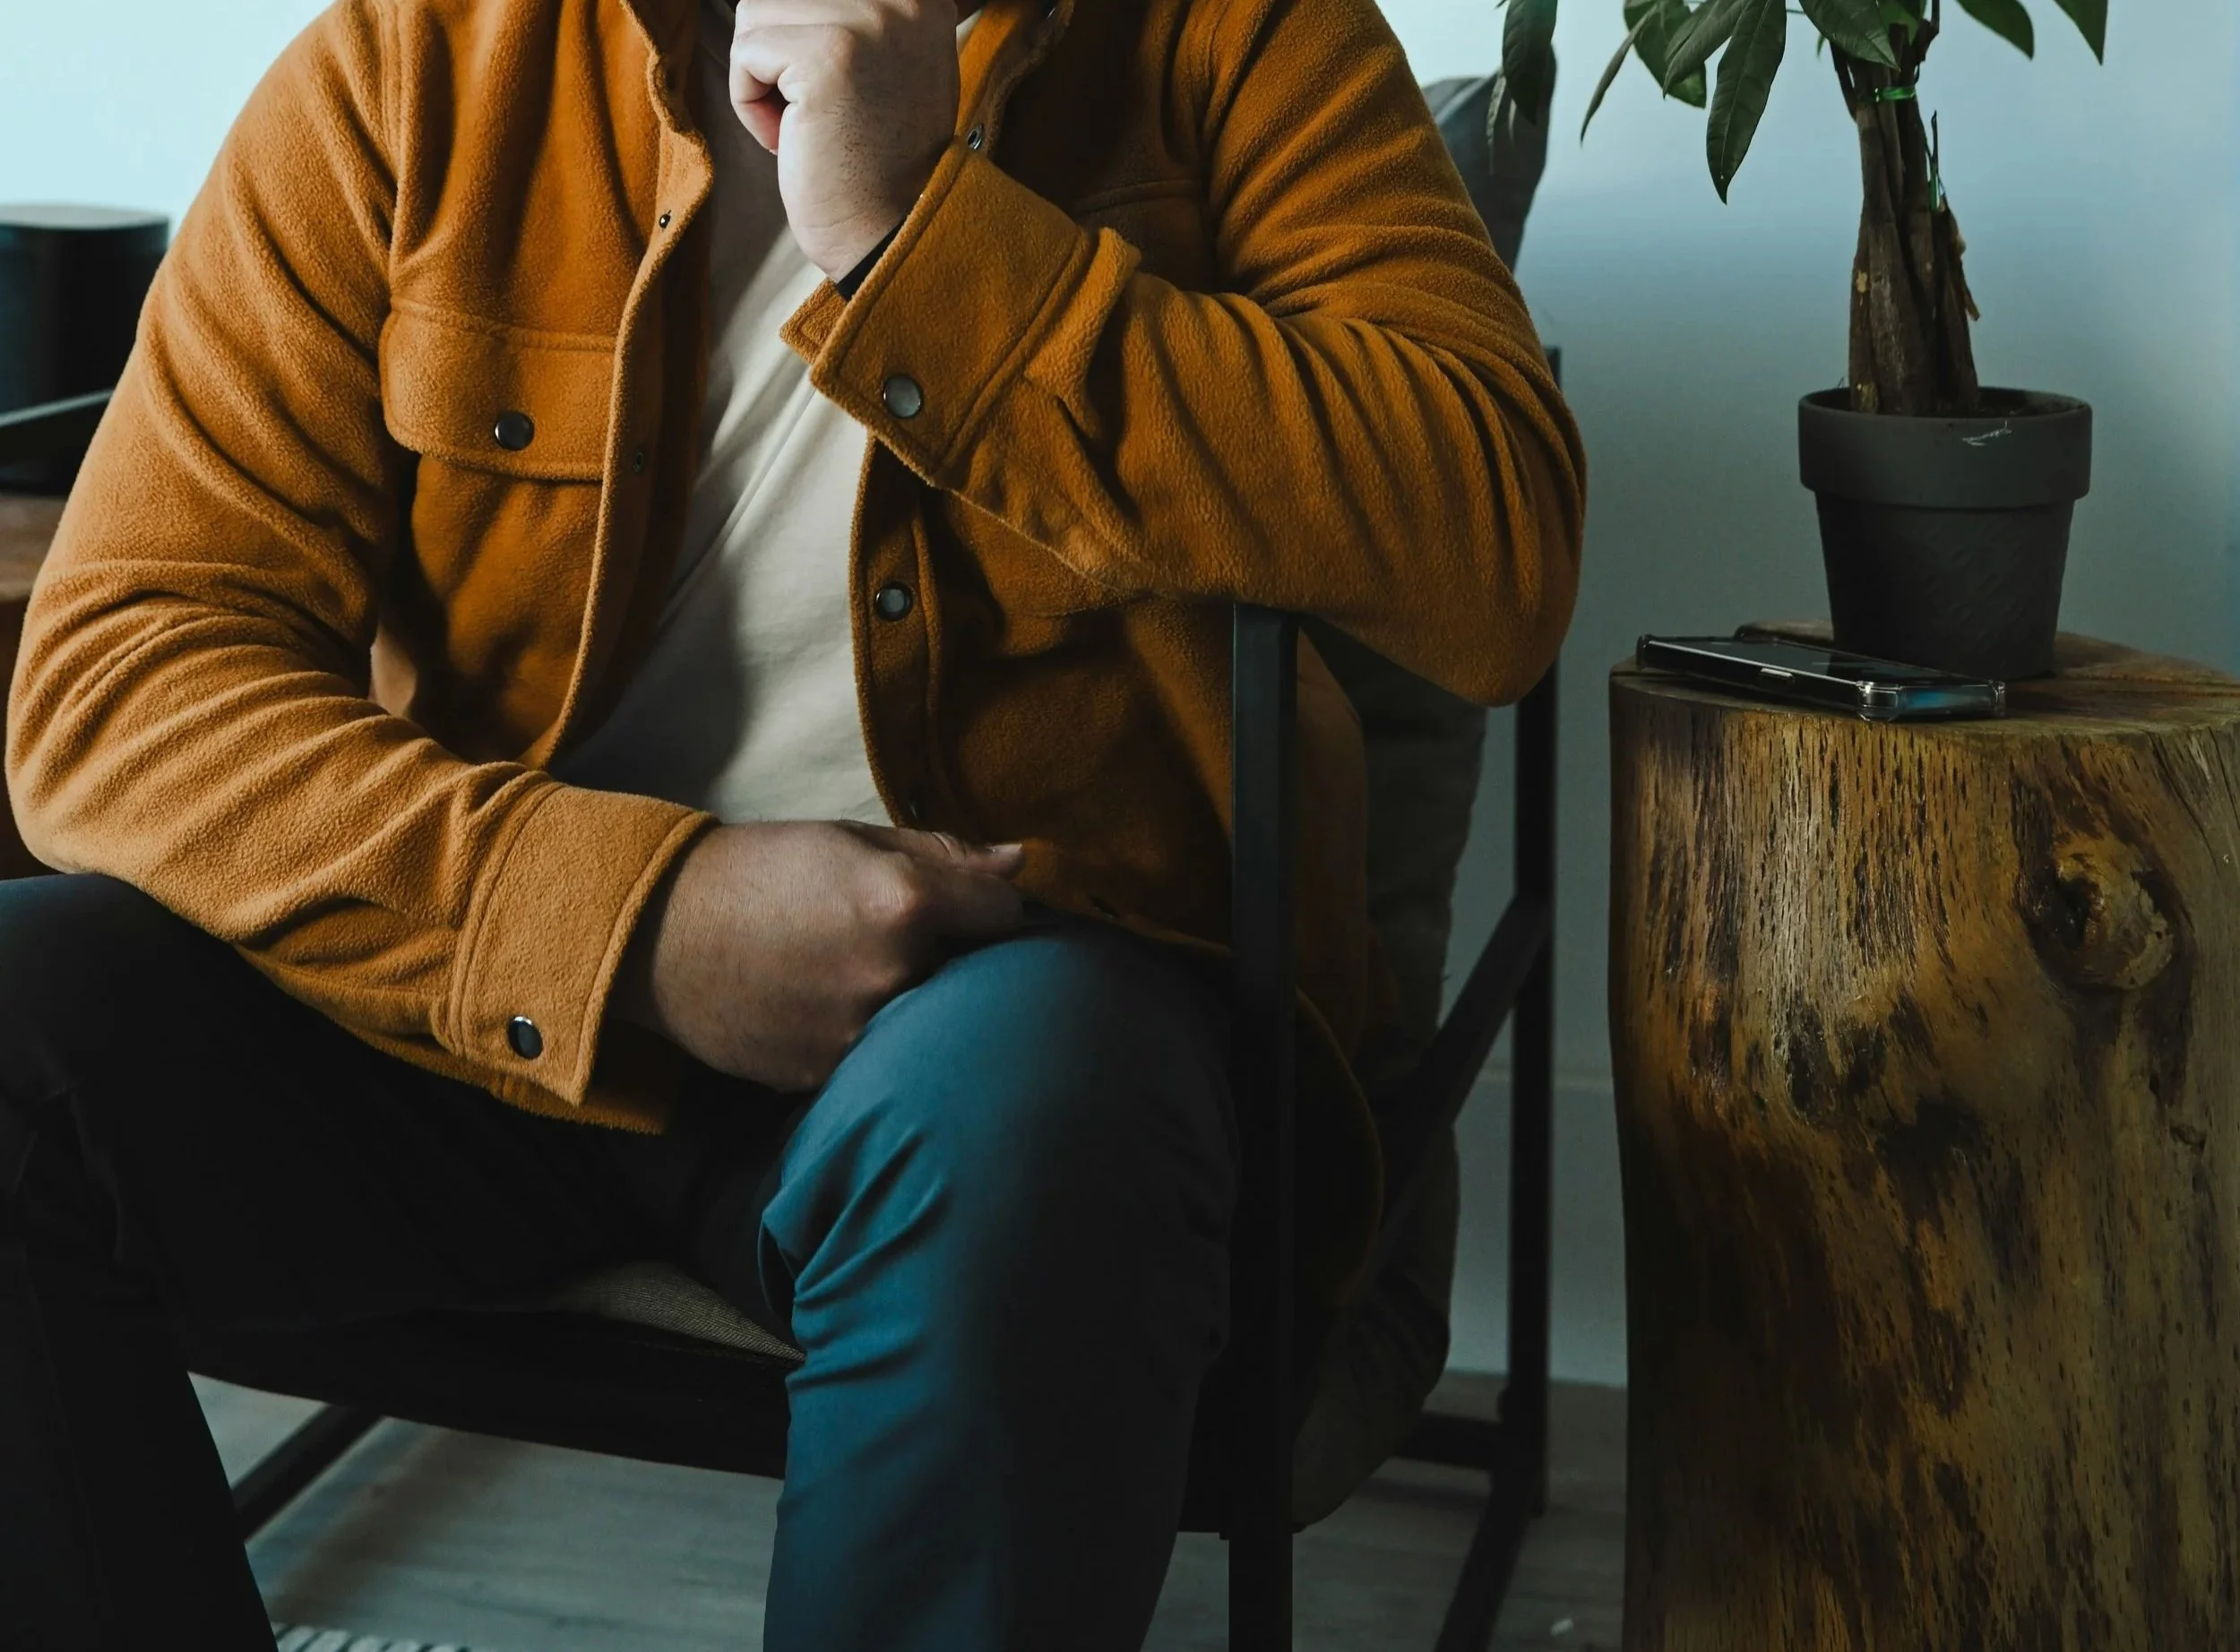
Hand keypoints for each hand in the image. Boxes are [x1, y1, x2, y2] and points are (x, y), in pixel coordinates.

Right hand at [616, 821, 1024, 1090]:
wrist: (657, 932)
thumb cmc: (760, 870)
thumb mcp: (850, 840)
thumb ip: (944, 854)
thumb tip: (1021, 865)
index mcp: (904, 902)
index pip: (1003, 916)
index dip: (985, 908)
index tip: (959, 906)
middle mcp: (890, 974)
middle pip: (970, 978)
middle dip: (950, 960)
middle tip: (892, 941)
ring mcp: (858, 1034)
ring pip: (923, 1024)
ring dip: (908, 1004)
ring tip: (848, 973)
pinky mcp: (825, 1076)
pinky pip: (876, 1057)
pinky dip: (866, 1036)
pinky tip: (821, 1006)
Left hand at [729, 0, 960, 280]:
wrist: (890, 233)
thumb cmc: (879, 162)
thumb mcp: (891, 64)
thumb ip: (857, 18)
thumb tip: (791, 6)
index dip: (802, 39)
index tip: (830, 90)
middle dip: (778, 56)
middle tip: (820, 114)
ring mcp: (867, 24)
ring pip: (756, 14)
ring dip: (763, 79)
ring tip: (808, 125)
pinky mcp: (825, 58)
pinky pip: (746, 54)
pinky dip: (751, 106)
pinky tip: (795, 141)